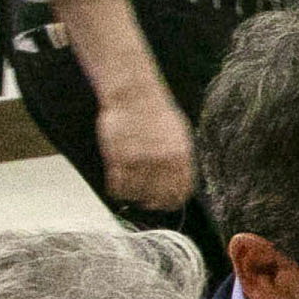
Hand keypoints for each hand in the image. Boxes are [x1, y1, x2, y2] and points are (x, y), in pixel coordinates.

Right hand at [96, 89, 196, 212]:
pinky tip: (117, 188)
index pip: (180, 191)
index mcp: (180, 156)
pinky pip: (117, 184)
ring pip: (137, 193)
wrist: (134, 94)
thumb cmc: (156, 112)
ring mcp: (138, 159)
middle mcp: (161, 161)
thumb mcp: (179, 134)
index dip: (173, 202)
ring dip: (133, 197)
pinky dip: (117, 190)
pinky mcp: (117, 156)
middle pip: (158, 196)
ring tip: (131, 193)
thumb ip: (181, 159)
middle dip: (152, 203)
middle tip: (146, 203)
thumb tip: (181, 181)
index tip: (166, 204)